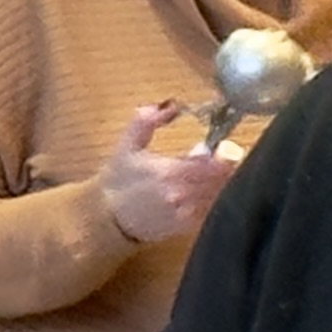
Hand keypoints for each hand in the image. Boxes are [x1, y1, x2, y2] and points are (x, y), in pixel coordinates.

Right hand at [97, 101, 229, 242]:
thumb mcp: (127, 146)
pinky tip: (205, 193)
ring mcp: (185, 213)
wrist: (105, 217)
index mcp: (169, 172)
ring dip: (223, 184)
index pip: (215, 164)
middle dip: (227, 168)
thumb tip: (168, 105)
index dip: (226, 155)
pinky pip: (211, 212)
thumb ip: (145, 122)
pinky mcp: (186, 227)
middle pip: (223, 180)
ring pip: (220, 196)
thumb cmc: (118, 180)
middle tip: (223, 159)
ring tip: (212, 176)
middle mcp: (180, 194)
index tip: (225, 148)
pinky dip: (215, 201)